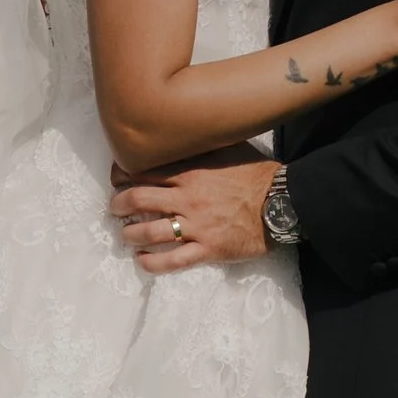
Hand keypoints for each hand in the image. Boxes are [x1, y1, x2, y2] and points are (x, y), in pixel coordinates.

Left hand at [111, 160, 272, 270]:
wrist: (283, 202)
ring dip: (130, 234)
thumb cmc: (258, 173)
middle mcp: (188, 198)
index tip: (116, 178)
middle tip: (114, 208)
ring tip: (125, 235)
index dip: (123, 175)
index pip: (145, 171)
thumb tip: (185, 134)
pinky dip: (151, 263)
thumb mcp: (228, 149)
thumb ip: (202, 146)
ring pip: (150, 231)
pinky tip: (141, 262)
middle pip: (139, 199)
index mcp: (191, 172)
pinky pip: (172, 260)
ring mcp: (196, 226)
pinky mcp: (208, 249)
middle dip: (119, 204)